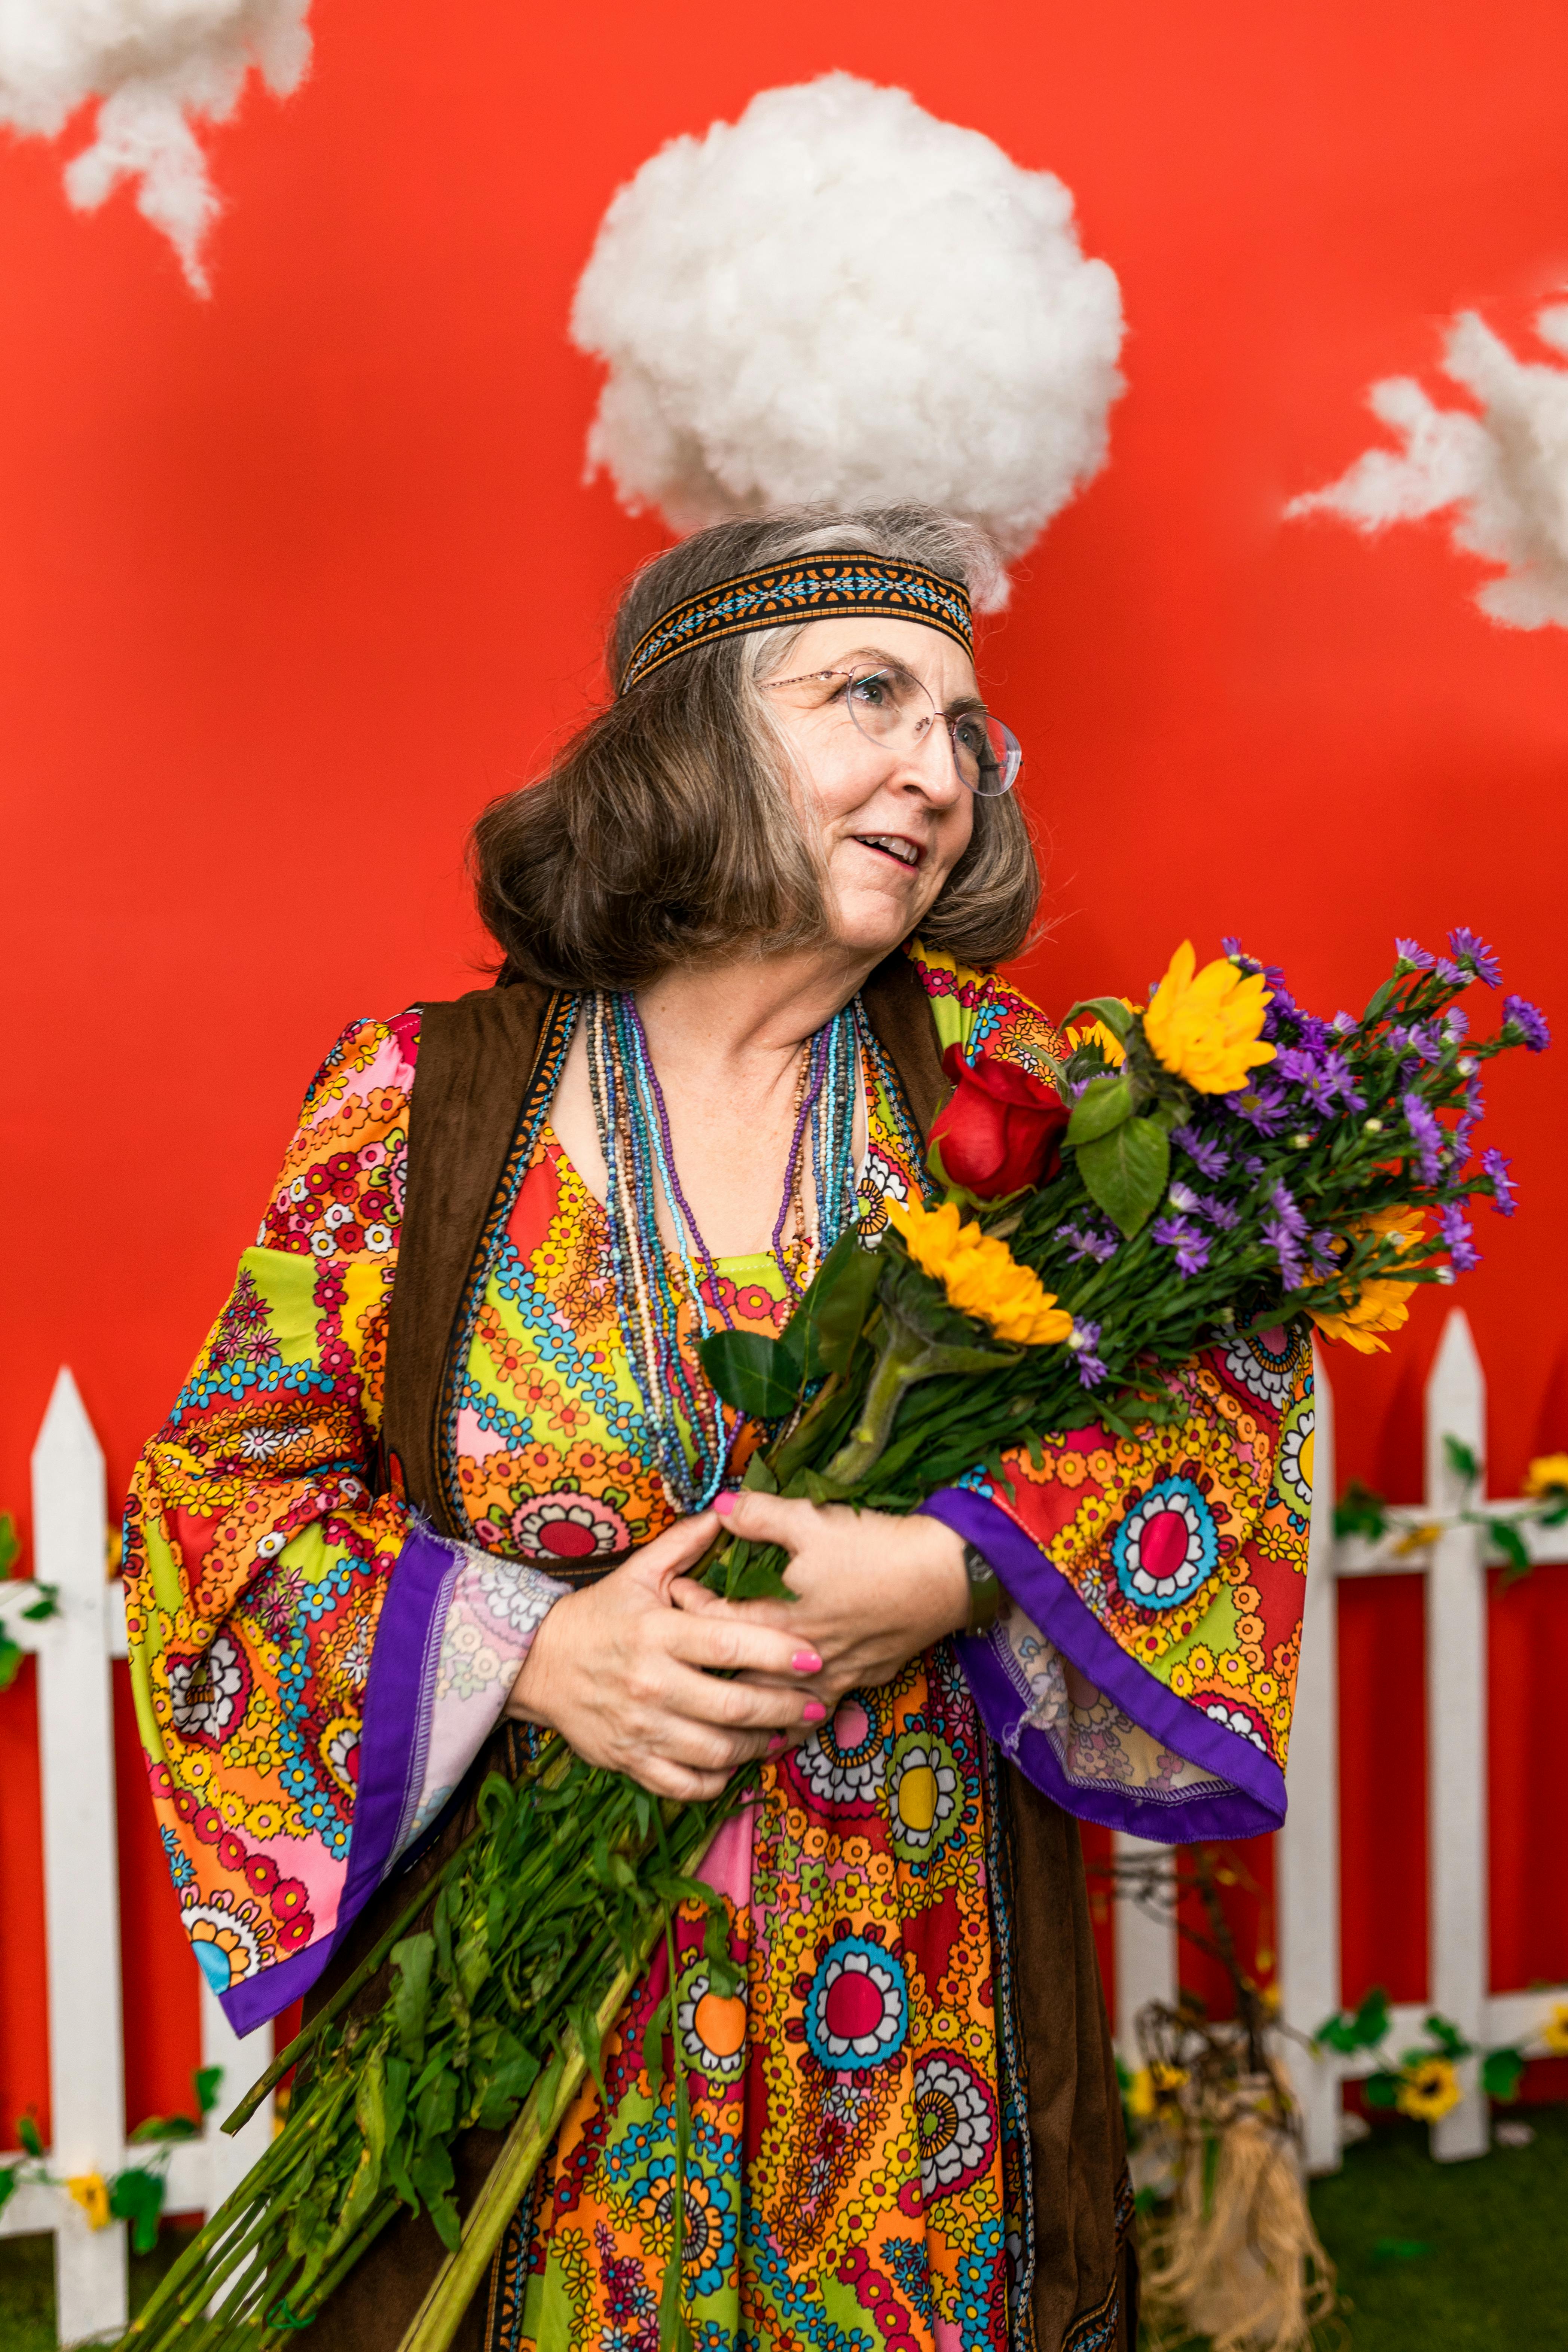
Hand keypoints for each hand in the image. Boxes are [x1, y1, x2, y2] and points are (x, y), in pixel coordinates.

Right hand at [505, 1509, 827, 1800]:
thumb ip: (681, 1546)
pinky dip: (718, 1780)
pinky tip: (737, 1764)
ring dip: (760, 1745)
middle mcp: (650, 1683)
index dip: (777, 1651)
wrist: (535, 1663)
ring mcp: (640, 1728)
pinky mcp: (629, 1761)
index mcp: (656, 1633)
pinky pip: (685, 1784)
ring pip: (716, 1751)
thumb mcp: (635, 1575)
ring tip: (786, 1733)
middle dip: (786, 1707)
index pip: (727, 1643)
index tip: (815, 1655)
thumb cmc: (596, 1616)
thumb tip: (725, 1515)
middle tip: (819, 1703)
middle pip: (733, 1706)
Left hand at [671, 1492, 969, 1711]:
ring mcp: (836, 1674)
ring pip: (778, 1707)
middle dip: (710, 1667)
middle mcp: (802, 1658)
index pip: (715, 1622)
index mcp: (781, 1620)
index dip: (689, 1604)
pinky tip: (787, 1723)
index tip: (674, 1588)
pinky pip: (819, 1709)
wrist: (947, 1577)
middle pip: (740, 1677)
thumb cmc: (875, 1549)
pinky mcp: (864, 1678)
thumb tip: (719, 1507)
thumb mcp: (813, 1521)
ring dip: (749, 1707)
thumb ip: (761, 1516)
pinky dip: (796, 1718)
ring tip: (722, 1707)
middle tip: (685, 1655)